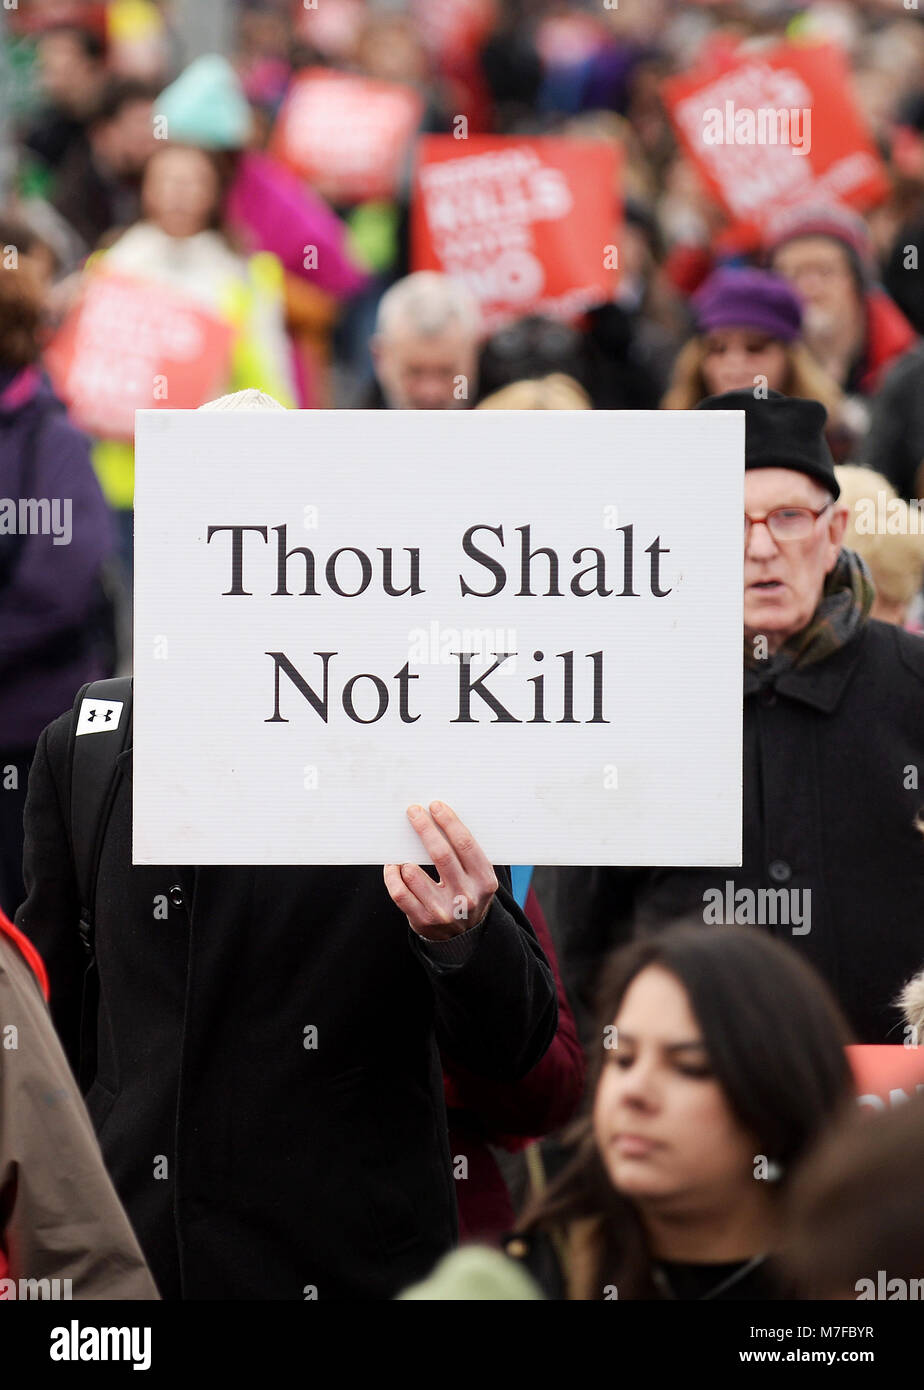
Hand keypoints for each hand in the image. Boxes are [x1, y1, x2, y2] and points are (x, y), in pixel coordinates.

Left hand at [383, 801, 498, 940]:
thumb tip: (439, 817)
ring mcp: (443, 911)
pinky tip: (394, 866)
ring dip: (404, 857)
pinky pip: (399, 892)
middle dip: (424, 828)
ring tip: (402, 850)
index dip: (449, 822)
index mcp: (484, 882)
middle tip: (413, 811)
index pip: (465, 845)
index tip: (435, 806)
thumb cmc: (468, 894)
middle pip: (440, 854)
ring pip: (413, 873)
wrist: (464, 938)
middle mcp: (466, 897)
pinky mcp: (422, 921)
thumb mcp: (478, 878)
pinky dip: (392, 875)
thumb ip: (465, 855)